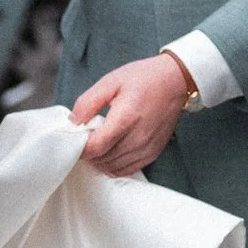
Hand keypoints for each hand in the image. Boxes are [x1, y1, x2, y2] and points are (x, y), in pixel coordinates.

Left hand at [71, 53, 194, 177]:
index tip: (73, 139)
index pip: (95, 147)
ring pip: (113, 168)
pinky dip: (113, 165)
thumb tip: (72, 123)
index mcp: (125, 118)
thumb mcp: (110, 82)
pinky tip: (109, 151)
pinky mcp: (153, 153)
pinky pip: (127, 170)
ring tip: (96, 143)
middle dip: (88, 153)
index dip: (79, 147)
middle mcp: (138, 138)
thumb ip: (88, 103)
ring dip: (99, 160)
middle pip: (102, 159)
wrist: (175, 80)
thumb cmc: (143, 78)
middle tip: (83, 139)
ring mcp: (147, 148)